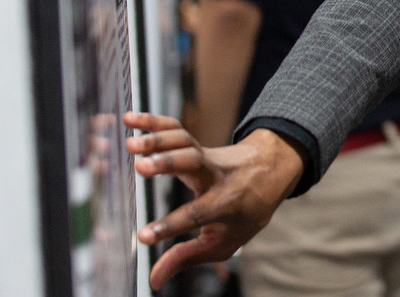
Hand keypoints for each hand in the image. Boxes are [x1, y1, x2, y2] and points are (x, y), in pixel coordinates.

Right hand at [123, 112, 304, 289]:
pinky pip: (176, 128)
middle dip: (168, 165)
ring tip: (130, 145)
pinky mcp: (196, 142)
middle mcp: (215, 176)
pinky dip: (153, 121)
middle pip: (193, 165)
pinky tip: (129, 118)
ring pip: (184, 142)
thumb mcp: (224, 242)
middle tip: (141, 167)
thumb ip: (187, 258)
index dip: (170, 228)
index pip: (196, 216)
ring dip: (157, 140)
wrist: (270, 172)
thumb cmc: (245, 213)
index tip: (143, 237)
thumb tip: (153, 281)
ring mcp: (207, 155)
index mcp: (224, 204)